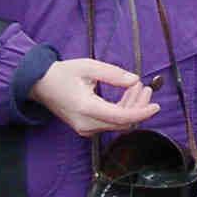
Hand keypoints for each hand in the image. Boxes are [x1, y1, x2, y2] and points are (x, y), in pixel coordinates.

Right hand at [28, 58, 159, 136]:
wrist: (41, 85)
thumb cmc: (63, 74)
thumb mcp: (89, 67)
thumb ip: (113, 74)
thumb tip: (135, 80)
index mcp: (86, 108)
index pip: (121, 117)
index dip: (141, 112)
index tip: (156, 106)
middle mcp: (85, 123)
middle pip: (122, 122)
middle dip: (138, 106)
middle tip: (145, 87)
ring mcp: (84, 128)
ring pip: (118, 124)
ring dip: (131, 107)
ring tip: (136, 87)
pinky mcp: (85, 128)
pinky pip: (110, 123)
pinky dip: (122, 110)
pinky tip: (126, 95)